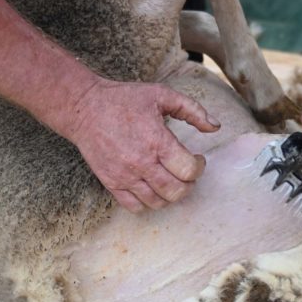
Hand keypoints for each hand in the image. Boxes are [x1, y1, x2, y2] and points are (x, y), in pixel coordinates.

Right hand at [66, 79, 219, 212]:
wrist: (85, 108)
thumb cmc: (124, 99)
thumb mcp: (161, 95)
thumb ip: (192, 110)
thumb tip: (216, 127)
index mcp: (157, 140)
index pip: (189, 170)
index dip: (200, 167)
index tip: (197, 159)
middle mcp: (142, 162)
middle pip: (176, 191)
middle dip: (189, 184)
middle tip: (186, 172)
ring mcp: (125, 176)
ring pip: (157, 203)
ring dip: (170, 195)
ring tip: (170, 180)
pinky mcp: (111, 182)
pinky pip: (134, 207)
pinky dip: (147, 203)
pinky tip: (151, 187)